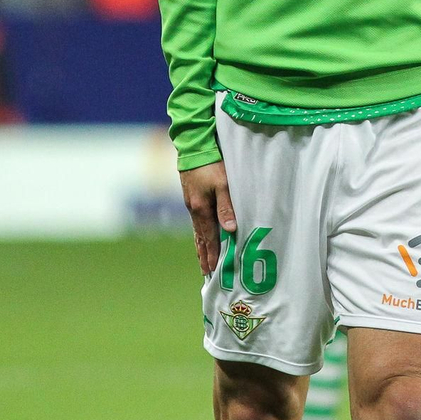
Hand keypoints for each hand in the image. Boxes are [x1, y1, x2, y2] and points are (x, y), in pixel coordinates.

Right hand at [180, 160, 236, 274]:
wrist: (194, 146)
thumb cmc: (211, 165)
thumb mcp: (222, 184)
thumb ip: (226, 207)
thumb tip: (229, 230)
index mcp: (201, 209)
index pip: (208, 238)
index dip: (212, 254)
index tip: (214, 271)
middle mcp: (193, 209)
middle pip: (199, 238)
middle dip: (204, 255)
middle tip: (206, 273)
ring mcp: (191, 203)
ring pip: (196, 230)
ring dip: (200, 246)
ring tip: (202, 259)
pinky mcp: (191, 197)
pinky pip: (196, 222)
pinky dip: (199, 233)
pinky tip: (201, 235)